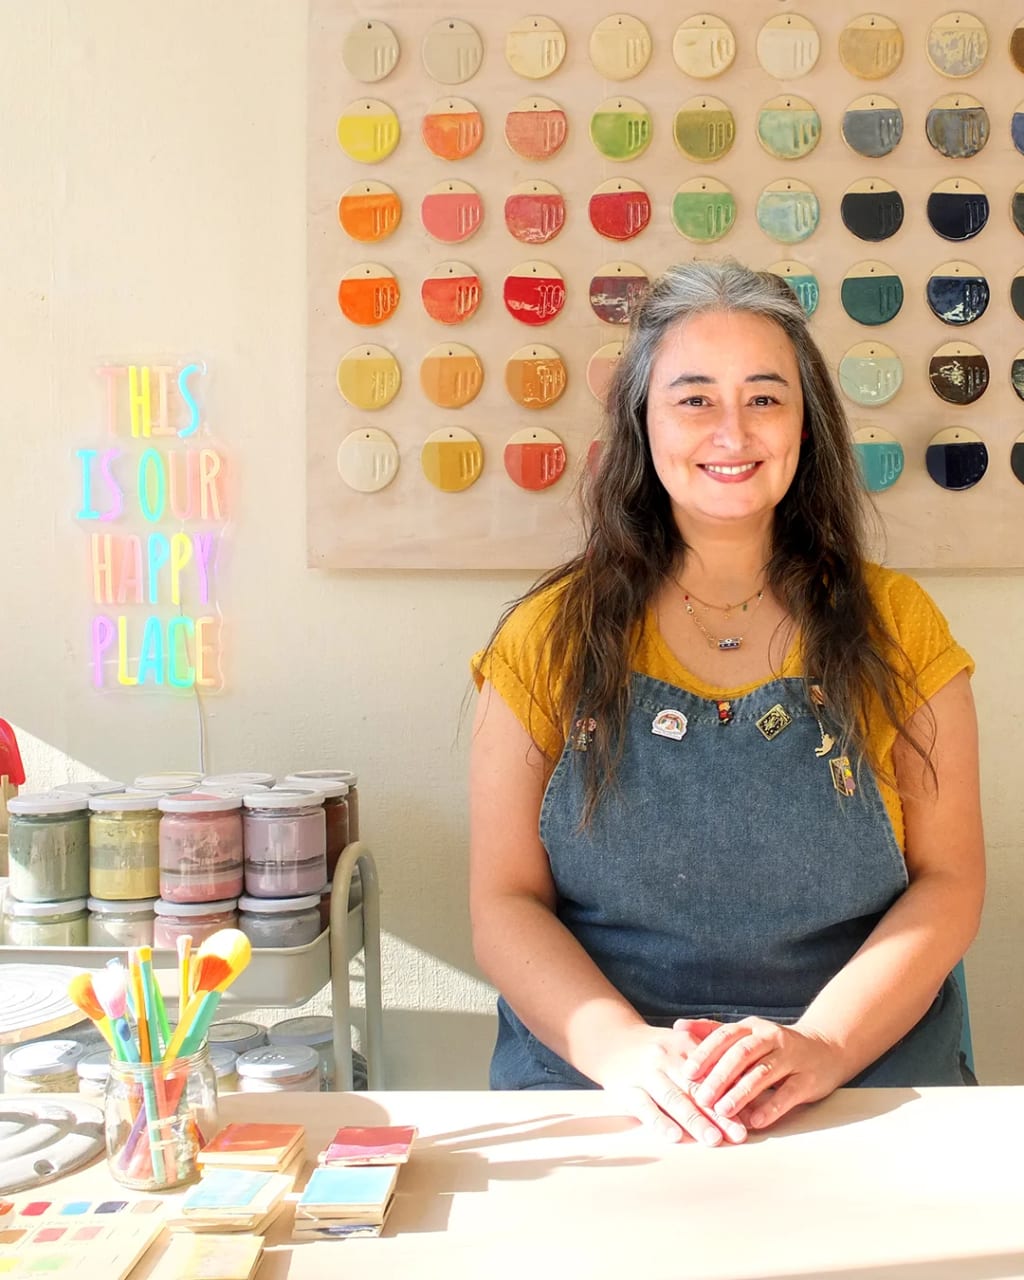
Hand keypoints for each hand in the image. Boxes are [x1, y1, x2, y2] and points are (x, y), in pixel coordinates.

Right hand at [597, 1021, 748, 1146]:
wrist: (613, 1041)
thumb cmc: (657, 1050)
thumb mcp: (682, 1044)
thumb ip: (710, 1064)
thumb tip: (745, 1091)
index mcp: (683, 1044)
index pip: (712, 1072)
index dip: (731, 1094)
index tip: (750, 1116)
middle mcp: (665, 1057)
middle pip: (695, 1088)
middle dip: (718, 1113)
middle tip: (738, 1134)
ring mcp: (645, 1073)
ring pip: (672, 1098)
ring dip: (694, 1120)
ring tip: (713, 1139)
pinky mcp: (626, 1090)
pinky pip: (644, 1108)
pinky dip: (660, 1122)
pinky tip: (674, 1135)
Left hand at [672, 1017, 846, 1130]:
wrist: (826, 1048)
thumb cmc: (774, 1045)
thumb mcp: (747, 1033)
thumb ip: (714, 1032)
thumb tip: (678, 1027)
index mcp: (751, 1027)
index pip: (725, 1036)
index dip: (705, 1053)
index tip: (686, 1072)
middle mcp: (770, 1038)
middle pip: (741, 1055)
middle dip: (719, 1077)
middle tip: (700, 1097)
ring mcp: (791, 1058)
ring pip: (762, 1074)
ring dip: (740, 1093)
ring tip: (722, 1110)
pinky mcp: (808, 1079)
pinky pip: (788, 1093)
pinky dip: (771, 1107)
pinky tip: (755, 1121)